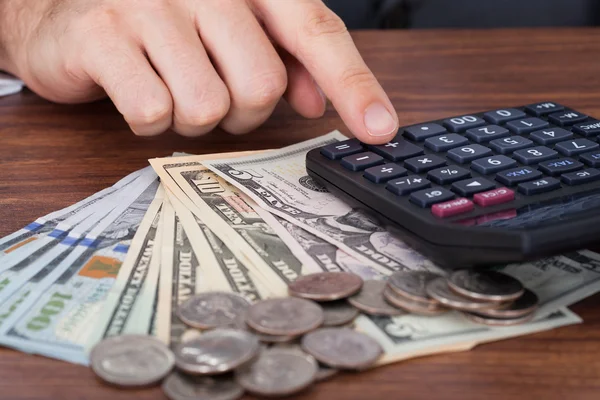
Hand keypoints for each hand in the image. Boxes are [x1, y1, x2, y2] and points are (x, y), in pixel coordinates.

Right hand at [0, 0, 397, 142]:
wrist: (66, 12)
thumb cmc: (161, 25)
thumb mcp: (228, 34)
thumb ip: (280, 59)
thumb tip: (315, 101)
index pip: (315, 29)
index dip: (353, 84)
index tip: (379, 130)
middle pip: (262, 85)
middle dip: (244, 112)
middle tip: (215, 94)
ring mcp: (150, 4)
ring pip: (209, 106)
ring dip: (195, 119)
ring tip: (171, 89)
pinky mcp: (103, 35)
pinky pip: (154, 111)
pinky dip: (150, 121)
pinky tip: (137, 91)